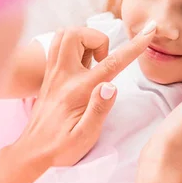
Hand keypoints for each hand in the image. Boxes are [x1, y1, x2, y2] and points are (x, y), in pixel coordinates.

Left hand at [0, 22, 155, 182]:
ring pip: (64, 34)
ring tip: (93, 61)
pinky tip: (80, 64)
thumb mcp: (85, 136)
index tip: (149, 31)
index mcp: (79, 91)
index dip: (134, 46)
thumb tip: (112, 86)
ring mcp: (53, 73)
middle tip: (104, 61)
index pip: (111, 62)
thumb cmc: (61, 147)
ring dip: (83, 39)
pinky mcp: (47, 75)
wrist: (32, 151)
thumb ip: (99, 110)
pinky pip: (56, 45)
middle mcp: (63, 76)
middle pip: (78, 34)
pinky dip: (71, 45)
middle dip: (98, 39)